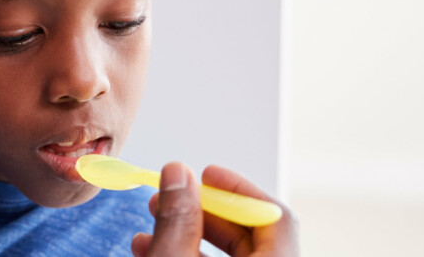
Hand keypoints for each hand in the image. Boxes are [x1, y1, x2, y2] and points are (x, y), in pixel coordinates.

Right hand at [130, 163, 297, 256]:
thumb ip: (178, 219)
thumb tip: (178, 174)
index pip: (274, 217)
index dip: (238, 190)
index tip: (207, 174)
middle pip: (253, 237)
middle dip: (205, 213)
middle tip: (171, 198)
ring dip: (189, 237)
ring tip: (149, 230)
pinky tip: (151, 251)